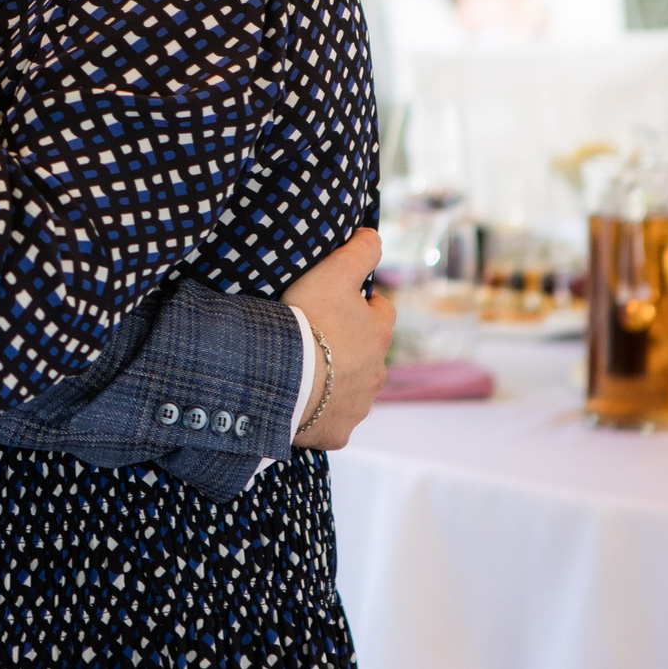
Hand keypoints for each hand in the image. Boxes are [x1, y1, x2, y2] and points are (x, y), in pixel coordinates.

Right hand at [280, 228, 392, 449]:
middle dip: (350, 346)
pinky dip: (320, 413)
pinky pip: (331, 422)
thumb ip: (360, 251)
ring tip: (304, 370)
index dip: (364, 303)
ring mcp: (358, 406)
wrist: (285, 378)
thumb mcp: (333, 272)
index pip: (382, 311)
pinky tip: (299, 402)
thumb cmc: (309, 321)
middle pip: (368, 354)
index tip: (340, 300)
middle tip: (316, 336)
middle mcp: (376, 373)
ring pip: (351, 389)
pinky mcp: (337, 433)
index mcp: (378, 334)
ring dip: (335, 380)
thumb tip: (375, 235)